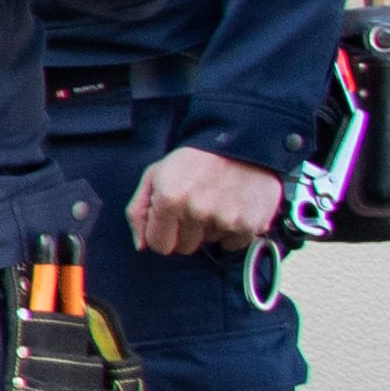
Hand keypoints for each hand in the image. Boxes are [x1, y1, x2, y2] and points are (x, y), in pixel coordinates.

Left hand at [125, 145, 291, 259]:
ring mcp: (225, 219)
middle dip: (188, 231)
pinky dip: (234, 231)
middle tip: (198, 204)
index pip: (158, 245)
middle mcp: (196, 211)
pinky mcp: (250, 224)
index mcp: (169, 199)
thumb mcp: (155, 175)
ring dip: (212, 228)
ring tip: (218, 200)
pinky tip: (234, 207)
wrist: (241, 142)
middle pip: (185, 248)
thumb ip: (139, 211)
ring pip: (210, 243)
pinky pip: (234, 244)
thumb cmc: (193, 160)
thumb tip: (141, 246)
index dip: (164, 234)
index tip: (172, 219)